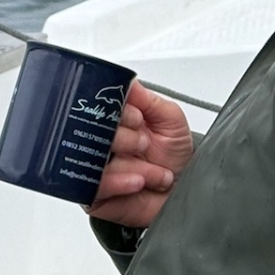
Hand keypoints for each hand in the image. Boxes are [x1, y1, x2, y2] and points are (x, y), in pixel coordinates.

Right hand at [89, 79, 194, 228]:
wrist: (182, 189)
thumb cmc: (174, 154)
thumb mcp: (170, 119)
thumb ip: (149, 100)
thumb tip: (128, 81)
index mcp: (115, 119)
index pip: (100, 106)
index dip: (119, 112)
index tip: (138, 118)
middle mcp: (102, 141)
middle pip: (93, 132)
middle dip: (124, 138)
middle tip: (145, 143)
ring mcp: (95, 167)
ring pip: (95, 159)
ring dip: (130, 163)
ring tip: (154, 169)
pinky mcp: (93, 193)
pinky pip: (95, 186)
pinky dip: (119, 182)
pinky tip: (138, 181)